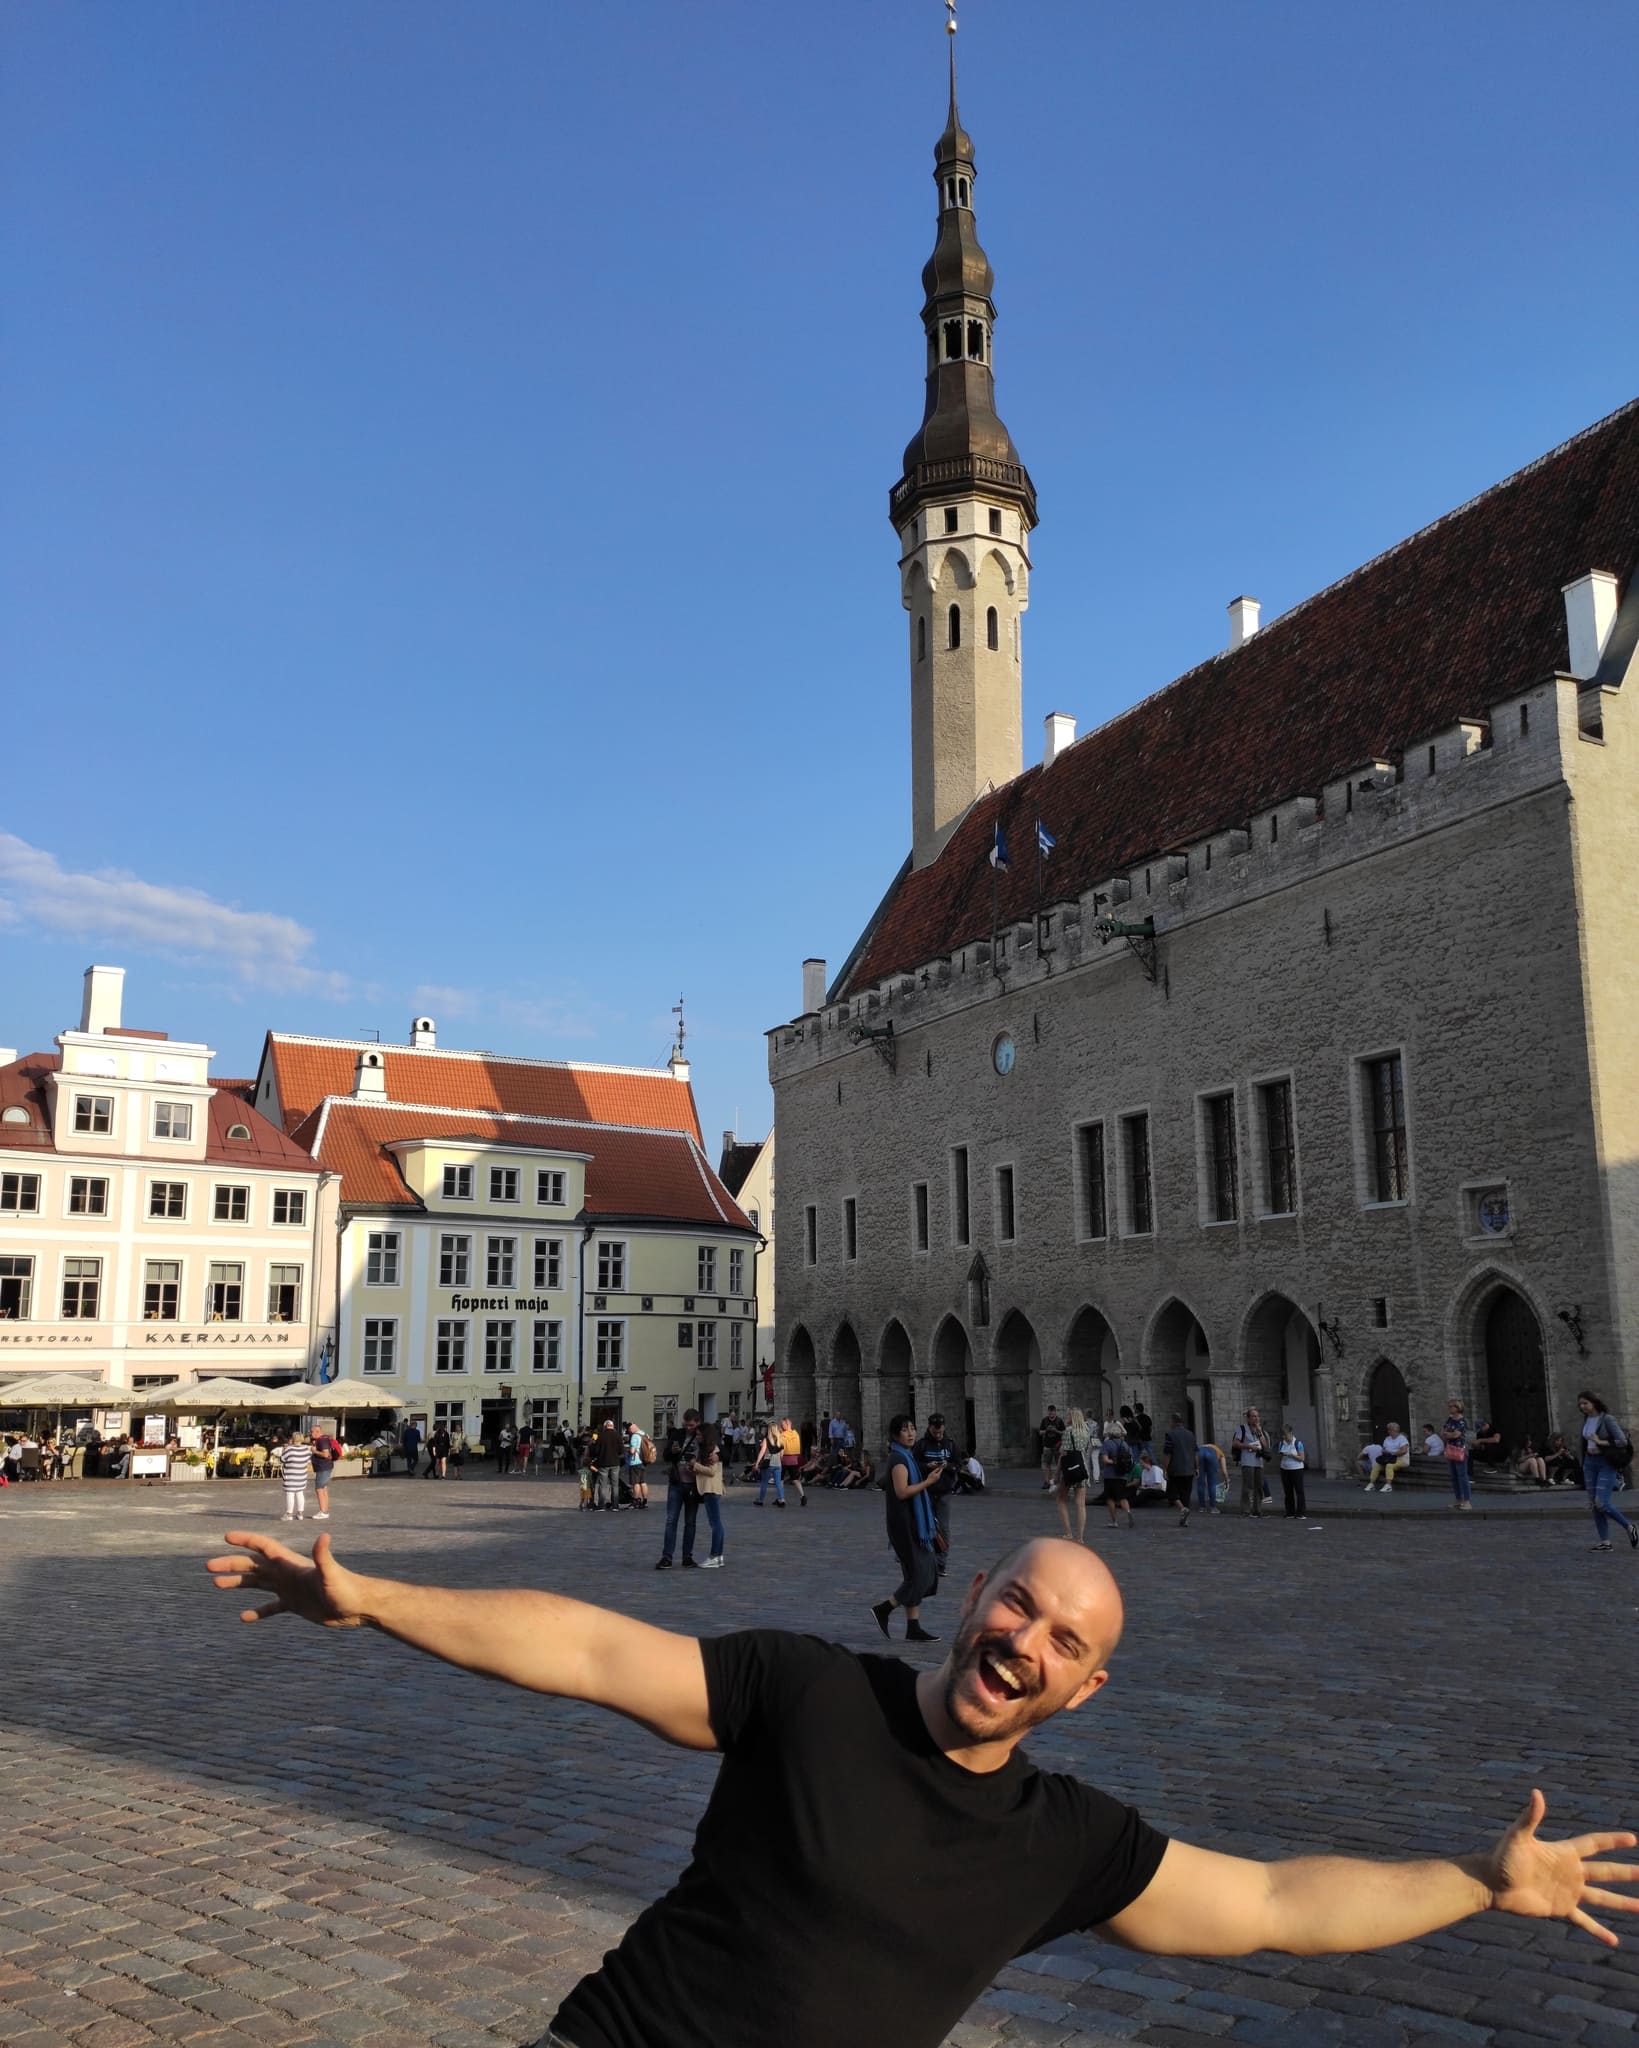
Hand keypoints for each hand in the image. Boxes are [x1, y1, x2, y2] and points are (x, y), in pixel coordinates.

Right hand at [206, 1529, 370, 1627]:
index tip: (226, 1537)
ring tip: (216, 1584)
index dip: (246, 1540)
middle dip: (232, 1564)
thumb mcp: (332, 1573)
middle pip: (254, 1565)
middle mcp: (288, 1573)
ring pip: (258, 1583)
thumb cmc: (347, 1588)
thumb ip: (324, 1556)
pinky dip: (257, 1611)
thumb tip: (324, 1536)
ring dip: (238, 1583)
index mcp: (291, 1563)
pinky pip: (271, 1608)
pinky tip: (244, 1617)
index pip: (264, 1547)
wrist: (358, 1607)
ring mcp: (290, 1589)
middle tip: (208, 1567)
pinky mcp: (295, 1605)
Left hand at [1484, 1790, 1638, 1945]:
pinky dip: (1598, 1931)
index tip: (1633, 1838)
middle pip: (1605, 1871)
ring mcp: (1567, 1891)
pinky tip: (1614, 1941)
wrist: (1491, 1884)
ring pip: (1601, 1897)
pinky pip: (1584, 1922)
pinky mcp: (1561, 1909)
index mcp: (1563, 1853)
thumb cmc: (1502, 1858)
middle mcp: (1570, 1872)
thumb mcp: (1517, 1837)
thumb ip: (1530, 1817)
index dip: (1612, 1841)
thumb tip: (1536, 1793)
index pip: (1593, 1844)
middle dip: (1626, 1872)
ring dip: (1621, 1903)